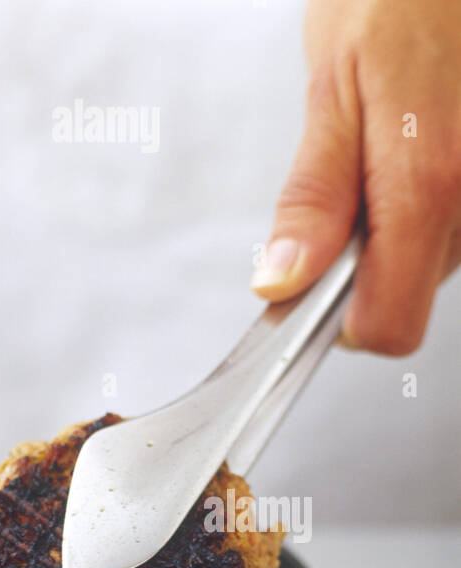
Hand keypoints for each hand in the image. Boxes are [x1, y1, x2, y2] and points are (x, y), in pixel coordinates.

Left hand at [252, 0, 460, 354]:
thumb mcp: (334, 87)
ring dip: (404, 218)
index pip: (390, 323)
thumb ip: (314, 196)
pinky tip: (425, 133)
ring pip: (443, 250)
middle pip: (415, 288)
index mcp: (431, 181)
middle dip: (370, 255)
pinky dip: (434, 193)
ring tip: (392, 137)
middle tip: (352, 174)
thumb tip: (282, 282)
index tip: (310, 289)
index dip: (341, 321)